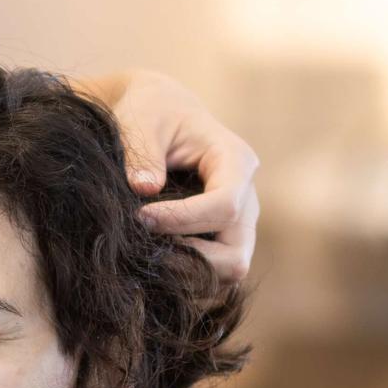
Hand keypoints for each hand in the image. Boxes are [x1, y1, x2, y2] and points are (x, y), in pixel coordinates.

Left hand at [99, 71, 262, 284]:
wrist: (159, 115)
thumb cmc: (151, 112)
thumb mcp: (141, 119)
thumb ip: (142, 152)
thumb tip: (144, 189)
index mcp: (235, 161)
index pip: (224, 206)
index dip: (182, 220)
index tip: (140, 217)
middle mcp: (247, 196)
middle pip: (236, 252)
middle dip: (190, 259)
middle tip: (143, 246)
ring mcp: (239, 222)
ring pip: (230, 270)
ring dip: (188, 271)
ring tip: (145, 254)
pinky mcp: (224, 240)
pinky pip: (215, 274)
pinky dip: (186, 274)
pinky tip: (152, 258)